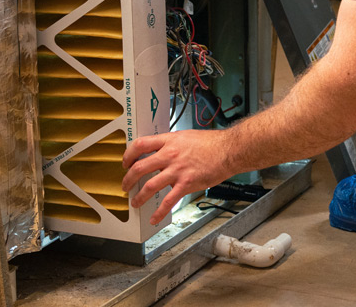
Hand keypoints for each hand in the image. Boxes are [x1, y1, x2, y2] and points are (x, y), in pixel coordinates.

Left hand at [121, 129, 235, 224]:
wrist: (229, 150)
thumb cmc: (213, 143)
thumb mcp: (187, 137)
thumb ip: (173, 145)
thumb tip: (164, 151)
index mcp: (169, 141)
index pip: (140, 145)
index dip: (129, 155)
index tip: (126, 162)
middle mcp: (170, 155)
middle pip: (140, 167)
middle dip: (128, 179)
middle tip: (125, 185)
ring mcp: (177, 170)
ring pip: (150, 186)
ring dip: (139, 196)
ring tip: (135, 202)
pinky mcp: (186, 184)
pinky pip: (168, 201)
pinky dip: (159, 212)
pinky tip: (154, 218)